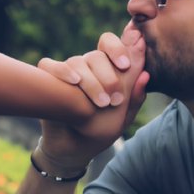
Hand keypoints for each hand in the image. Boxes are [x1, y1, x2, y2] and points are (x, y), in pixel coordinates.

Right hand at [36, 25, 147, 165]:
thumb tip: (146, 74)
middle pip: (96, 55)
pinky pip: (49, 65)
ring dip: (91, 82)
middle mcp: (85, 67)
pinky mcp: (47, 81)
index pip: (111, 44)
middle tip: (116, 100)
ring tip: (102, 103)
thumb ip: (135, 96)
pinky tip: (74, 82)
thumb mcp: (123, 117)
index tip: (126, 65)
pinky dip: (61, 70)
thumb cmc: (101, 130)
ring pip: (76, 62)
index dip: (119, 47)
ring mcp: (66, 73)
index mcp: (105, 69)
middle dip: (108, 76)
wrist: (74, 149)